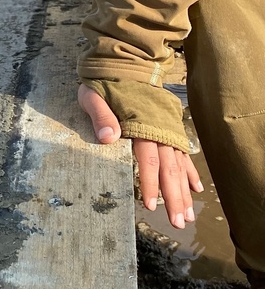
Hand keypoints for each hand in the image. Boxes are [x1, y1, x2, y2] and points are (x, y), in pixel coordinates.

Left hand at [78, 85, 201, 229]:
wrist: (123, 65)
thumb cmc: (104, 83)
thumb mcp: (93, 96)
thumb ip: (101, 116)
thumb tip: (108, 138)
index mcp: (142, 124)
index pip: (148, 159)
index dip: (151, 183)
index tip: (150, 205)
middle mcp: (159, 130)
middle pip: (169, 168)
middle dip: (174, 197)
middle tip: (179, 223)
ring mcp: (167, 130)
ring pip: (179, 165)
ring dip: (183, 191)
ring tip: (186, 216)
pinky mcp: (168, 129)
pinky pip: (182, 155)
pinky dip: (189, 173)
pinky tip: (195, 190)